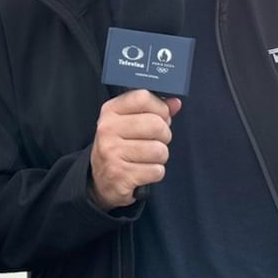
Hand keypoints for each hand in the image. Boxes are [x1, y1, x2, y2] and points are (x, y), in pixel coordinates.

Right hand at [89, 89, 181, 209]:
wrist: (102, 179)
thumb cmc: (121, 146)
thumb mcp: (132, 122)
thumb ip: (155, 110)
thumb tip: (175, 103)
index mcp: (110, 110)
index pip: (143, 98)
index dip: (160, 108)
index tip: (161, 117)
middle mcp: (107, 129)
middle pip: (156, 125)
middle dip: (164, 136)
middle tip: (155, 141)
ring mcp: (111, 152)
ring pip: (159, 150)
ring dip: (160, 157)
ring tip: (147, 158)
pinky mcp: (119, 175)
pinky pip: (156, 171)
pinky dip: (155, 173)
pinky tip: (143, 171)